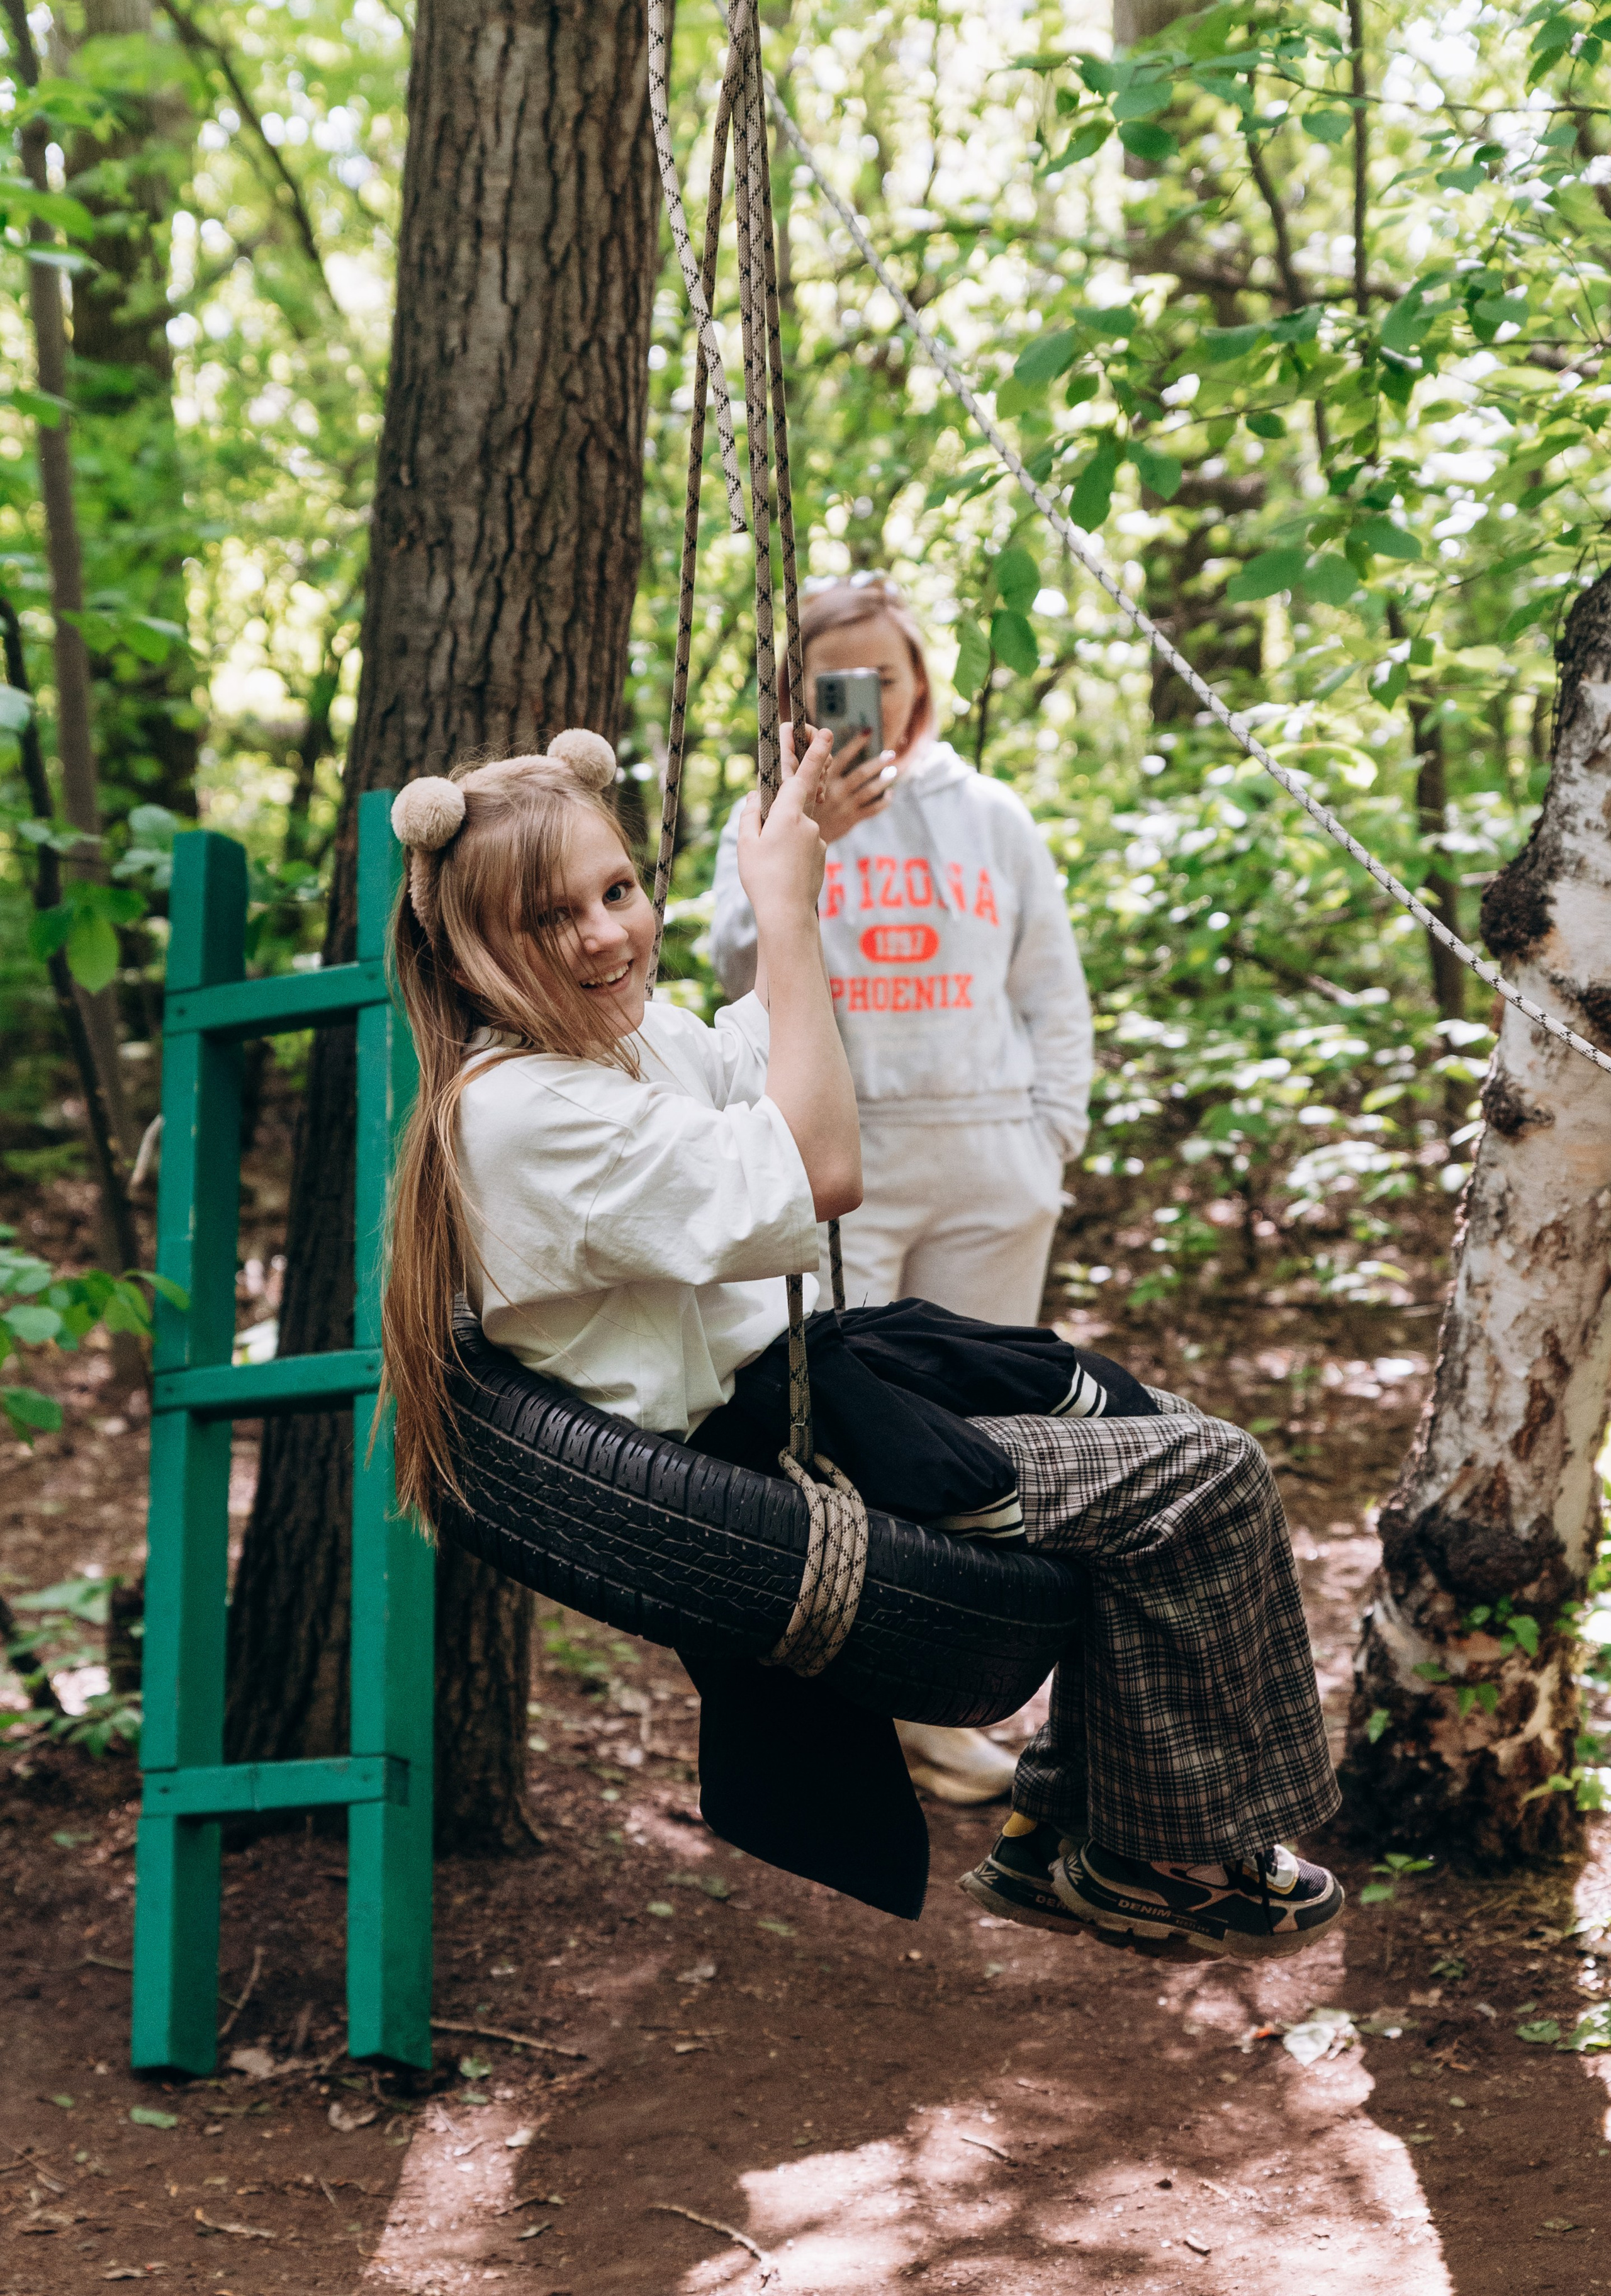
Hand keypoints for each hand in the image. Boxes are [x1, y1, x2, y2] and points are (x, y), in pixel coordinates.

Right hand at [738, 721, 833, 925]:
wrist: (787, 914)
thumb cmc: (762, 877)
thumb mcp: (746, 843)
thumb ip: (750, 815)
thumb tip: (755, 798)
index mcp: (789, 815)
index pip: (802, 776)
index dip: (815, 752)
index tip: (827, 732)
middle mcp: (808, 824)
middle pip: (790, 809)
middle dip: (776, 821)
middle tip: (765, 848)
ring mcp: (818, 840)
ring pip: (795, 830)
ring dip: (781, 843)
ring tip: (769, 869)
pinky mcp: (822, 856)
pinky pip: (803, 846)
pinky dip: (790, 855)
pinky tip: (781, 874)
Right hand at [810, 726, 898, 845]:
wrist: (798, 838)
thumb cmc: (798, 809)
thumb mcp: (800, 788)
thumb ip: (811, 773)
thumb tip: (819, 753)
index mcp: (822, 780)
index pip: (843, 757)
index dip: (857, 743)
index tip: (868, 731)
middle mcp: (835, 792)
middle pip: (861, 773)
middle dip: (877, 762)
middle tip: (890, 753)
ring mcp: (844, 806)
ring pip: (869, 791)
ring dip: (883, 780)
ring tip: (893, 770)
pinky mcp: (850, 820)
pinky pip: (871, 810)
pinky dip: (883, 802)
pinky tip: (889, 794)